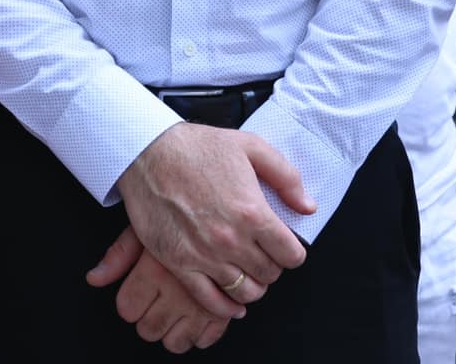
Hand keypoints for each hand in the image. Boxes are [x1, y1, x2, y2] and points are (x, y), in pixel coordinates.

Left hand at [87, 226, 233, 351]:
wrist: (226, 214)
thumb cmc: (184, 215)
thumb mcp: (147, 226)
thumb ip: (119, 255)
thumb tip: (94, 278)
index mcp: (155, 270)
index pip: (127, 309)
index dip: (129, 302)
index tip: (136, 294)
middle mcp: (179, 292)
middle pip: (148, 329)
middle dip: (147, 318)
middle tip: (155, 301)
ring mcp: (204, 305)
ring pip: (176, 343)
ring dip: (171, 331)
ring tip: (174, 310)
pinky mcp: (226, 312)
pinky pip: (205, 341)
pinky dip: (198, 333)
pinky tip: (195, 314)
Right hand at [118, 123, 311, 296]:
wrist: (147, 152)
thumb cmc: (197, 147)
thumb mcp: (250, 147)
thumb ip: (286, 177)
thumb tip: (308, 208)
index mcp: (253, 212)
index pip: (291, 255)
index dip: (291, 252)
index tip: (283, 247)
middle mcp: (231, 239)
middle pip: (269, 275)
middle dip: (271, 266)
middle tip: (261, 254)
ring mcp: (204, 255)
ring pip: (244, 292)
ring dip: (251, 285)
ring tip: (245, 272)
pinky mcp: (179, 264)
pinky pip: (211, 302)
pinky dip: (226, 307)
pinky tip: (230, 300)